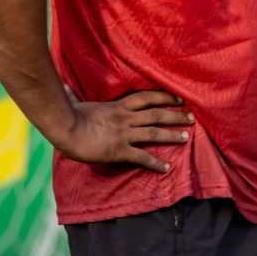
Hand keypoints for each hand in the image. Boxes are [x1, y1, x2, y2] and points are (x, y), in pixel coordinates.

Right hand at [53, 89, 193, 172]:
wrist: (64, 128)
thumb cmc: (66, 116)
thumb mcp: (73, 103)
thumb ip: (72, 96)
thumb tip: (63, 87)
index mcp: (117, 107)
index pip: (146, 97)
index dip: (165, 96)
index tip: (180, 97)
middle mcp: (125, 118)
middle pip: (157, 114)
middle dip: (176, 116)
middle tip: (192, 117)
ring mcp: (124, 133)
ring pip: (154, 133)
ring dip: (172, 135)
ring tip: (187, 137)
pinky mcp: (119, 150)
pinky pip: (142, 157)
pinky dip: (155, 163)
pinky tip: (167, 168)